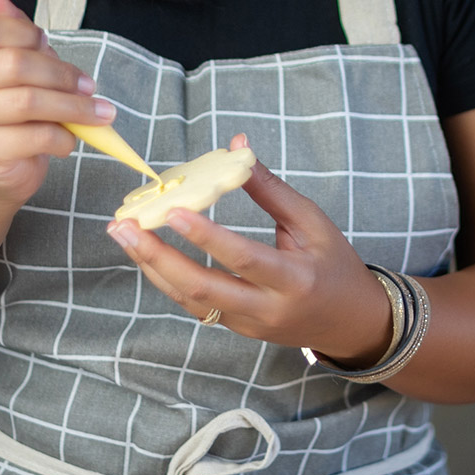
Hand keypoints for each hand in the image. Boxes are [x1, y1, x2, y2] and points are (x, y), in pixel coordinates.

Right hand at [0, 0, 116, 206]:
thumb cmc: (15, 111)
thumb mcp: (20, 66)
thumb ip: (15, 32)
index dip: (26, 33)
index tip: (50, 46)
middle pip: (14, 64)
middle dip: (61, 74)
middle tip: (89, 87)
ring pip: (26, 102)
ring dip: (72, 107)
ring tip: (98, 114)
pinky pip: (31, 137)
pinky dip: (61, 137)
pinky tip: (70, 139)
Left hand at [106, 135, 392, 362]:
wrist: (351, 322)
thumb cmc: (334, 263)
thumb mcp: (311, 221)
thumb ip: (270, 187)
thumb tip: (237, 145)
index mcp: (293, 278)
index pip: (243, 258)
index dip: (207, 237)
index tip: (173, 212)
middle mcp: (267, 308)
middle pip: (203, 288)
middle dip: (158, 257)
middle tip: (124, 227)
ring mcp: (248, 324)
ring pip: (191, 301)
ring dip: (153, 268)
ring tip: (124, 235)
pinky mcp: (237, 329)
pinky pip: (196, 306)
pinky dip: (168, 280)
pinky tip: (147, 255)